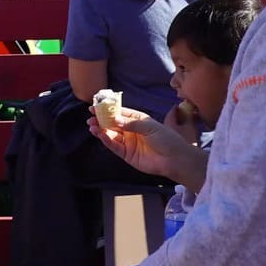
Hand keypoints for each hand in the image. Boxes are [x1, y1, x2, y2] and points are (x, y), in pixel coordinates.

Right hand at [89, 105, 203, 186]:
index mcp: (138, 120)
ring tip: (92, 126)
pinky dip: (107, 141)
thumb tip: (115, 119)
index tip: (96, 106)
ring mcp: (128, 143)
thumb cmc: (166, 139)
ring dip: (101, 130)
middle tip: (90, 117)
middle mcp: (131, 131)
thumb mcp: (150, 126)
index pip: (120, 113)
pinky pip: (115, 147)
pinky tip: (102, 135)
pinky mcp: (127, 155)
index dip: (109, 110)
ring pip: (111, 135)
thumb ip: (131, 123)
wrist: (174, 159)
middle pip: (113, 124)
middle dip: (101, 120)